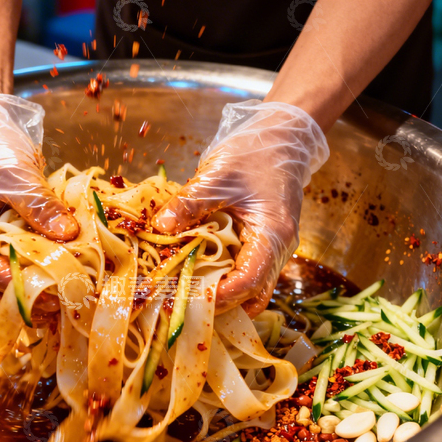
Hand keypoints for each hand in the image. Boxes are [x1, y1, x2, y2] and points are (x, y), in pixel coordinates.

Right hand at [0, 94, 78, 309]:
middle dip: (14, 299)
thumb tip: (68, 236)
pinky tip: (48, 287)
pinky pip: (2, 271)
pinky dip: (23, 282)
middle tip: (55, 305)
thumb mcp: (18, 174)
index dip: (9, 281)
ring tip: (55, 305)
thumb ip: (40, 206)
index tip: (44, 287)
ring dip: (19, 297)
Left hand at [151, 100, 328, 315]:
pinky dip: (220, 276)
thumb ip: (189, 203)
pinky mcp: (259, 245)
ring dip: (218, 292)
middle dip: (217, 303)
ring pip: (247, 289)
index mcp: (273, 235)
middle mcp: (277, 250)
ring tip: (183, 287)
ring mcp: (270, 250)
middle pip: (251, 295)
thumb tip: (160, 228)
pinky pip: (241, 272)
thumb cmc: (255, 152)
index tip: (186, 296)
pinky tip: (193, 269)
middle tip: (179, 298)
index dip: (218, 296)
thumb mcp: (217, 176)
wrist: (282, 138)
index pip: (249, 282)